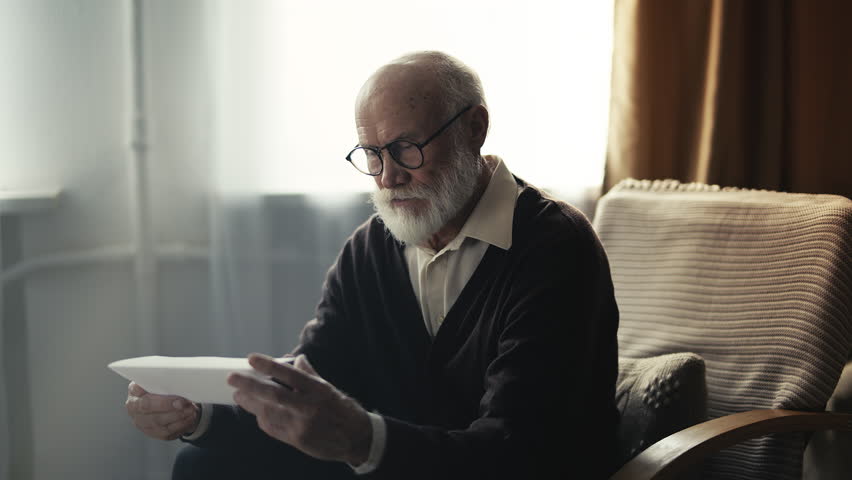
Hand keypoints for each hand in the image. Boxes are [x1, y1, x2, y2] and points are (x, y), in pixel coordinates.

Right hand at [125, 382, 199, 440]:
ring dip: (177, 415)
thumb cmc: (164, 389)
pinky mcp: (152, 432)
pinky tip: (189, 418)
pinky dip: (180, 424)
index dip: (153, 388)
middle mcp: (134, 406)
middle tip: (183, 403)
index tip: (173, 389)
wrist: (169, 404)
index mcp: (134, 390)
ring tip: (190, 410)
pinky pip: (166, 432)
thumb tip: (178, 379)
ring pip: (157, 421)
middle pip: (147, 406)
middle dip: (167, 404)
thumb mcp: (163, 381)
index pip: (138, 389)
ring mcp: (141, 422)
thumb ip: (165, 380)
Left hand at [227, 353, 371, 464]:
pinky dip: (262, 419)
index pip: (290, 375)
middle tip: (232, 378)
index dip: (269, 366)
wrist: (356, 439)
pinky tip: (257, 413)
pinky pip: (273, 428)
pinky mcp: (297, 440)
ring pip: (269, 412)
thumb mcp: (330, 388)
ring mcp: (302, 425)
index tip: (251, 358)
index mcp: (318, 390)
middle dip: (250, 386)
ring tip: (239, 396)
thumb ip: (310, 374)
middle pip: (274, 394)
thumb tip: (298, 358)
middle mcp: (309, 407)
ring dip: (251, 404)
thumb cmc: (343, 410)